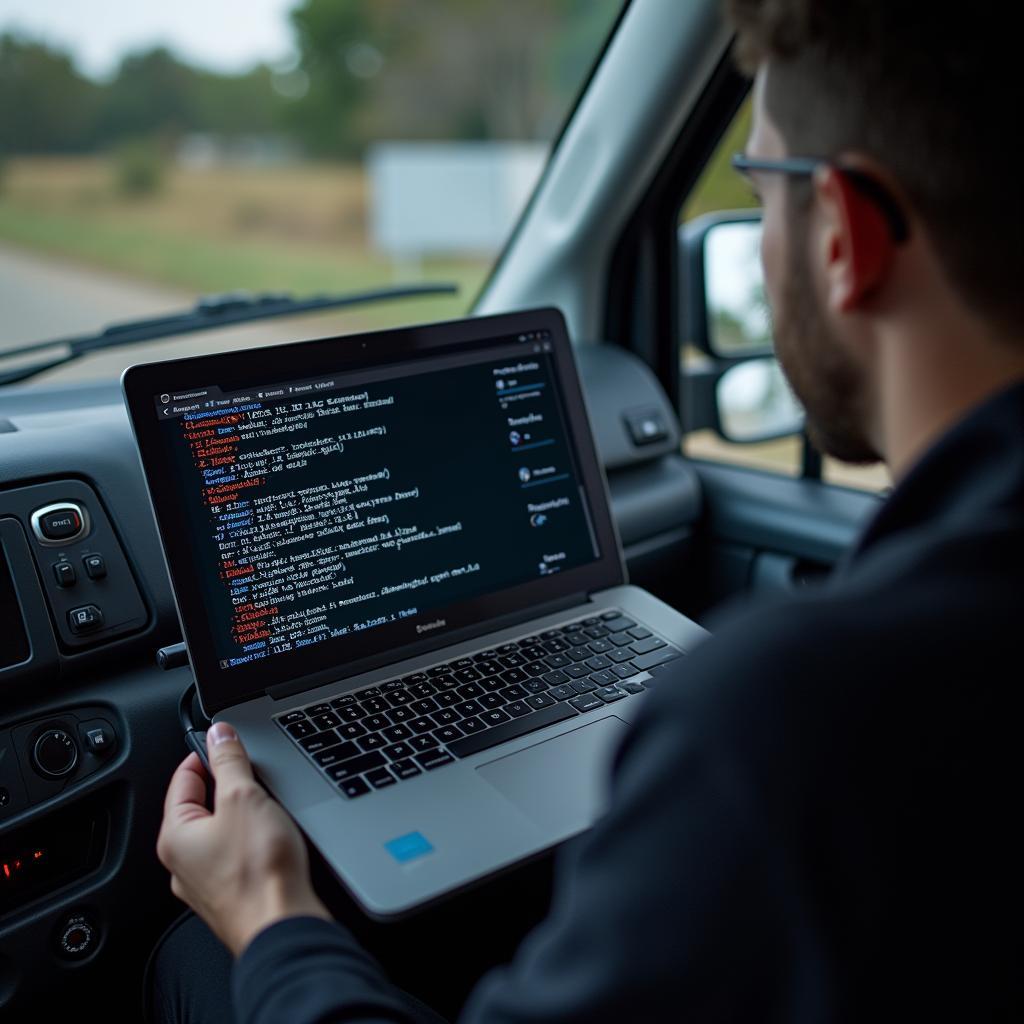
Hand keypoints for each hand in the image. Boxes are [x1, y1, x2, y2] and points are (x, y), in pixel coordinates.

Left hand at [157, 721, 331, 956]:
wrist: (283, 925)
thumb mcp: (244, 797)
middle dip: (226, 785)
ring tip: (266, 804)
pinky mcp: (233, 896)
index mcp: (175, 836)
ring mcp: (207, 884)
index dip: (206, 753)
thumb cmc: (259, 871)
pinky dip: (250, 841)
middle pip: (200, 807)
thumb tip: (218, 733)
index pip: (183, 779)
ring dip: (240, 814)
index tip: (226, 740)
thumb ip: (229, 761)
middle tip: (252, 771)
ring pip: (220, 834)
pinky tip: (271, 838)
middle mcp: (183, 864)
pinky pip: (235, 856)